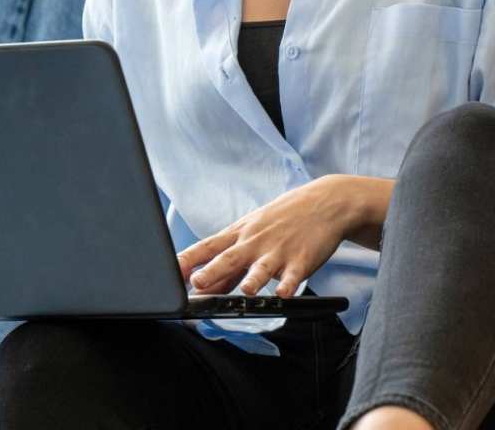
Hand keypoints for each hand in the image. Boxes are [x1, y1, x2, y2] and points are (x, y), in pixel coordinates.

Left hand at [176, 176, 365, 298]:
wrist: (325, 202)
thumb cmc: (283, 219)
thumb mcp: (253, 232)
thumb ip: (230, 262)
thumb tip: (202, 285)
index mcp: (240, 234)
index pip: (208, 247)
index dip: (188, 260)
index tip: (170, 271)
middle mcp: (255, 241)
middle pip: (230, 258)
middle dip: (212, 272)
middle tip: (197, 283)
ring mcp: (278, 250)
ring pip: (261, 268)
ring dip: (252, 280)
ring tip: (245, 291)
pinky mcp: (301, 259)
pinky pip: (294, 275)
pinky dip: (289, 284)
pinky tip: (285, 293)